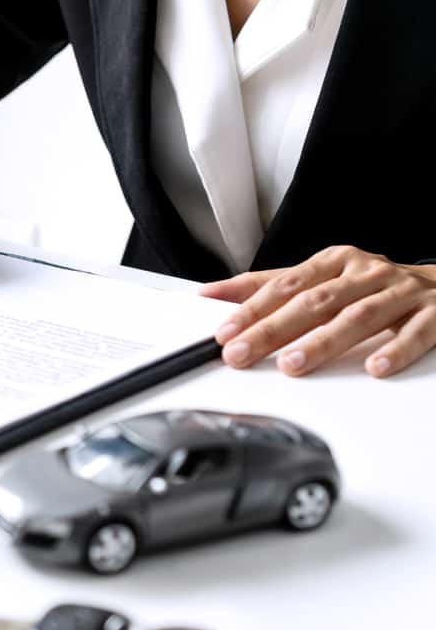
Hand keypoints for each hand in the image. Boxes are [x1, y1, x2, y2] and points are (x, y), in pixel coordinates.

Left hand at [200, 245, 435, 377]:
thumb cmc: (374, 286)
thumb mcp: (324, 278)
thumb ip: (272, 287)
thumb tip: (213, 294)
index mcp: (335, 262)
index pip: (286, 285)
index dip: (252, 307)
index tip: (224, 331)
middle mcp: (366, 273)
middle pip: (314, 302)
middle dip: (273, 329)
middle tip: (241, 352)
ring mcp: (401, 293)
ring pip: (359, 316)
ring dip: (323, 342)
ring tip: (292, 364)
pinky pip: (417, 332)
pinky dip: (396, 349)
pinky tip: (376, 367)